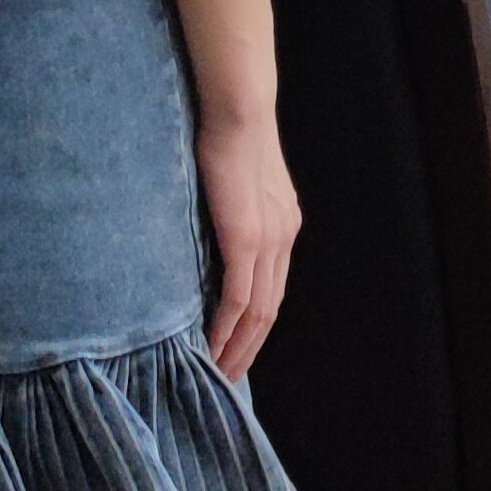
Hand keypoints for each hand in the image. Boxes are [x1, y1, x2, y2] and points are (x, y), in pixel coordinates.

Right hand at [196, 112, 301, 382]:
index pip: (271, 290)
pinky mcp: (247, 239)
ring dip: (236, 346)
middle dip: (248, 348)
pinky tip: (210, 346)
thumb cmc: (227, 137)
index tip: (236, 352)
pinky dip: (225, 327)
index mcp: (283, 227)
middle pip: (269, 310)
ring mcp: (268, 241)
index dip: (255, 327)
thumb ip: (230, 216)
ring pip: (256, 311)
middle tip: (224, 379)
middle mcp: (283, 239)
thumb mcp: (235, 185)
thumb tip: (207, 241)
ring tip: (215, 373)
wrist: (238, 111)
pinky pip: (238, 297)